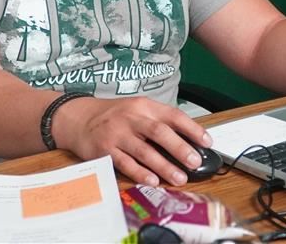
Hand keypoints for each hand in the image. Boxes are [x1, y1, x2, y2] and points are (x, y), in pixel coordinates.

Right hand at [51, 95, 211, 186]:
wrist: (78, 118)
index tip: (207, 141)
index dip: (192, 128)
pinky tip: (153, 180)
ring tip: (179, 178)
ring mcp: (117, 134)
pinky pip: (125, 163)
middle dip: (180, 148)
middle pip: (159, 132)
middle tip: (195, 162)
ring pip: (144, 151)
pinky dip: (140, 172)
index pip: (172, 115)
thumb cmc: (114, 116)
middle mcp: (131, 118)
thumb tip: (188, 141)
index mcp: (143, 106)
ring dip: (164, 166)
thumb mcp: (136, 109)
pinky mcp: (105, 150)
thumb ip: (158, 122)